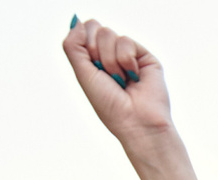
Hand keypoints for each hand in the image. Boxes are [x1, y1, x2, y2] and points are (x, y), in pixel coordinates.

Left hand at [62, 18, 172, 145]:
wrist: (136, 122)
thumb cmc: (110, 105)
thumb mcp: (82, 73)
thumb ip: (73, 45)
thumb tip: (76, 20)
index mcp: (93, 58)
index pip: (83, 30)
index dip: (84, 44)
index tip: (92, 67)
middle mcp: (110, 54)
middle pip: (95, 27)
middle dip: (96, 52)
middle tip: (106, 75)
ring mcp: (128, 54)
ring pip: (109, 34)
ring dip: (110, 61)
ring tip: (121, 80)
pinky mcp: (144, 56)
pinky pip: (126, 41)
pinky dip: (125, 60)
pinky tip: (133, 76)